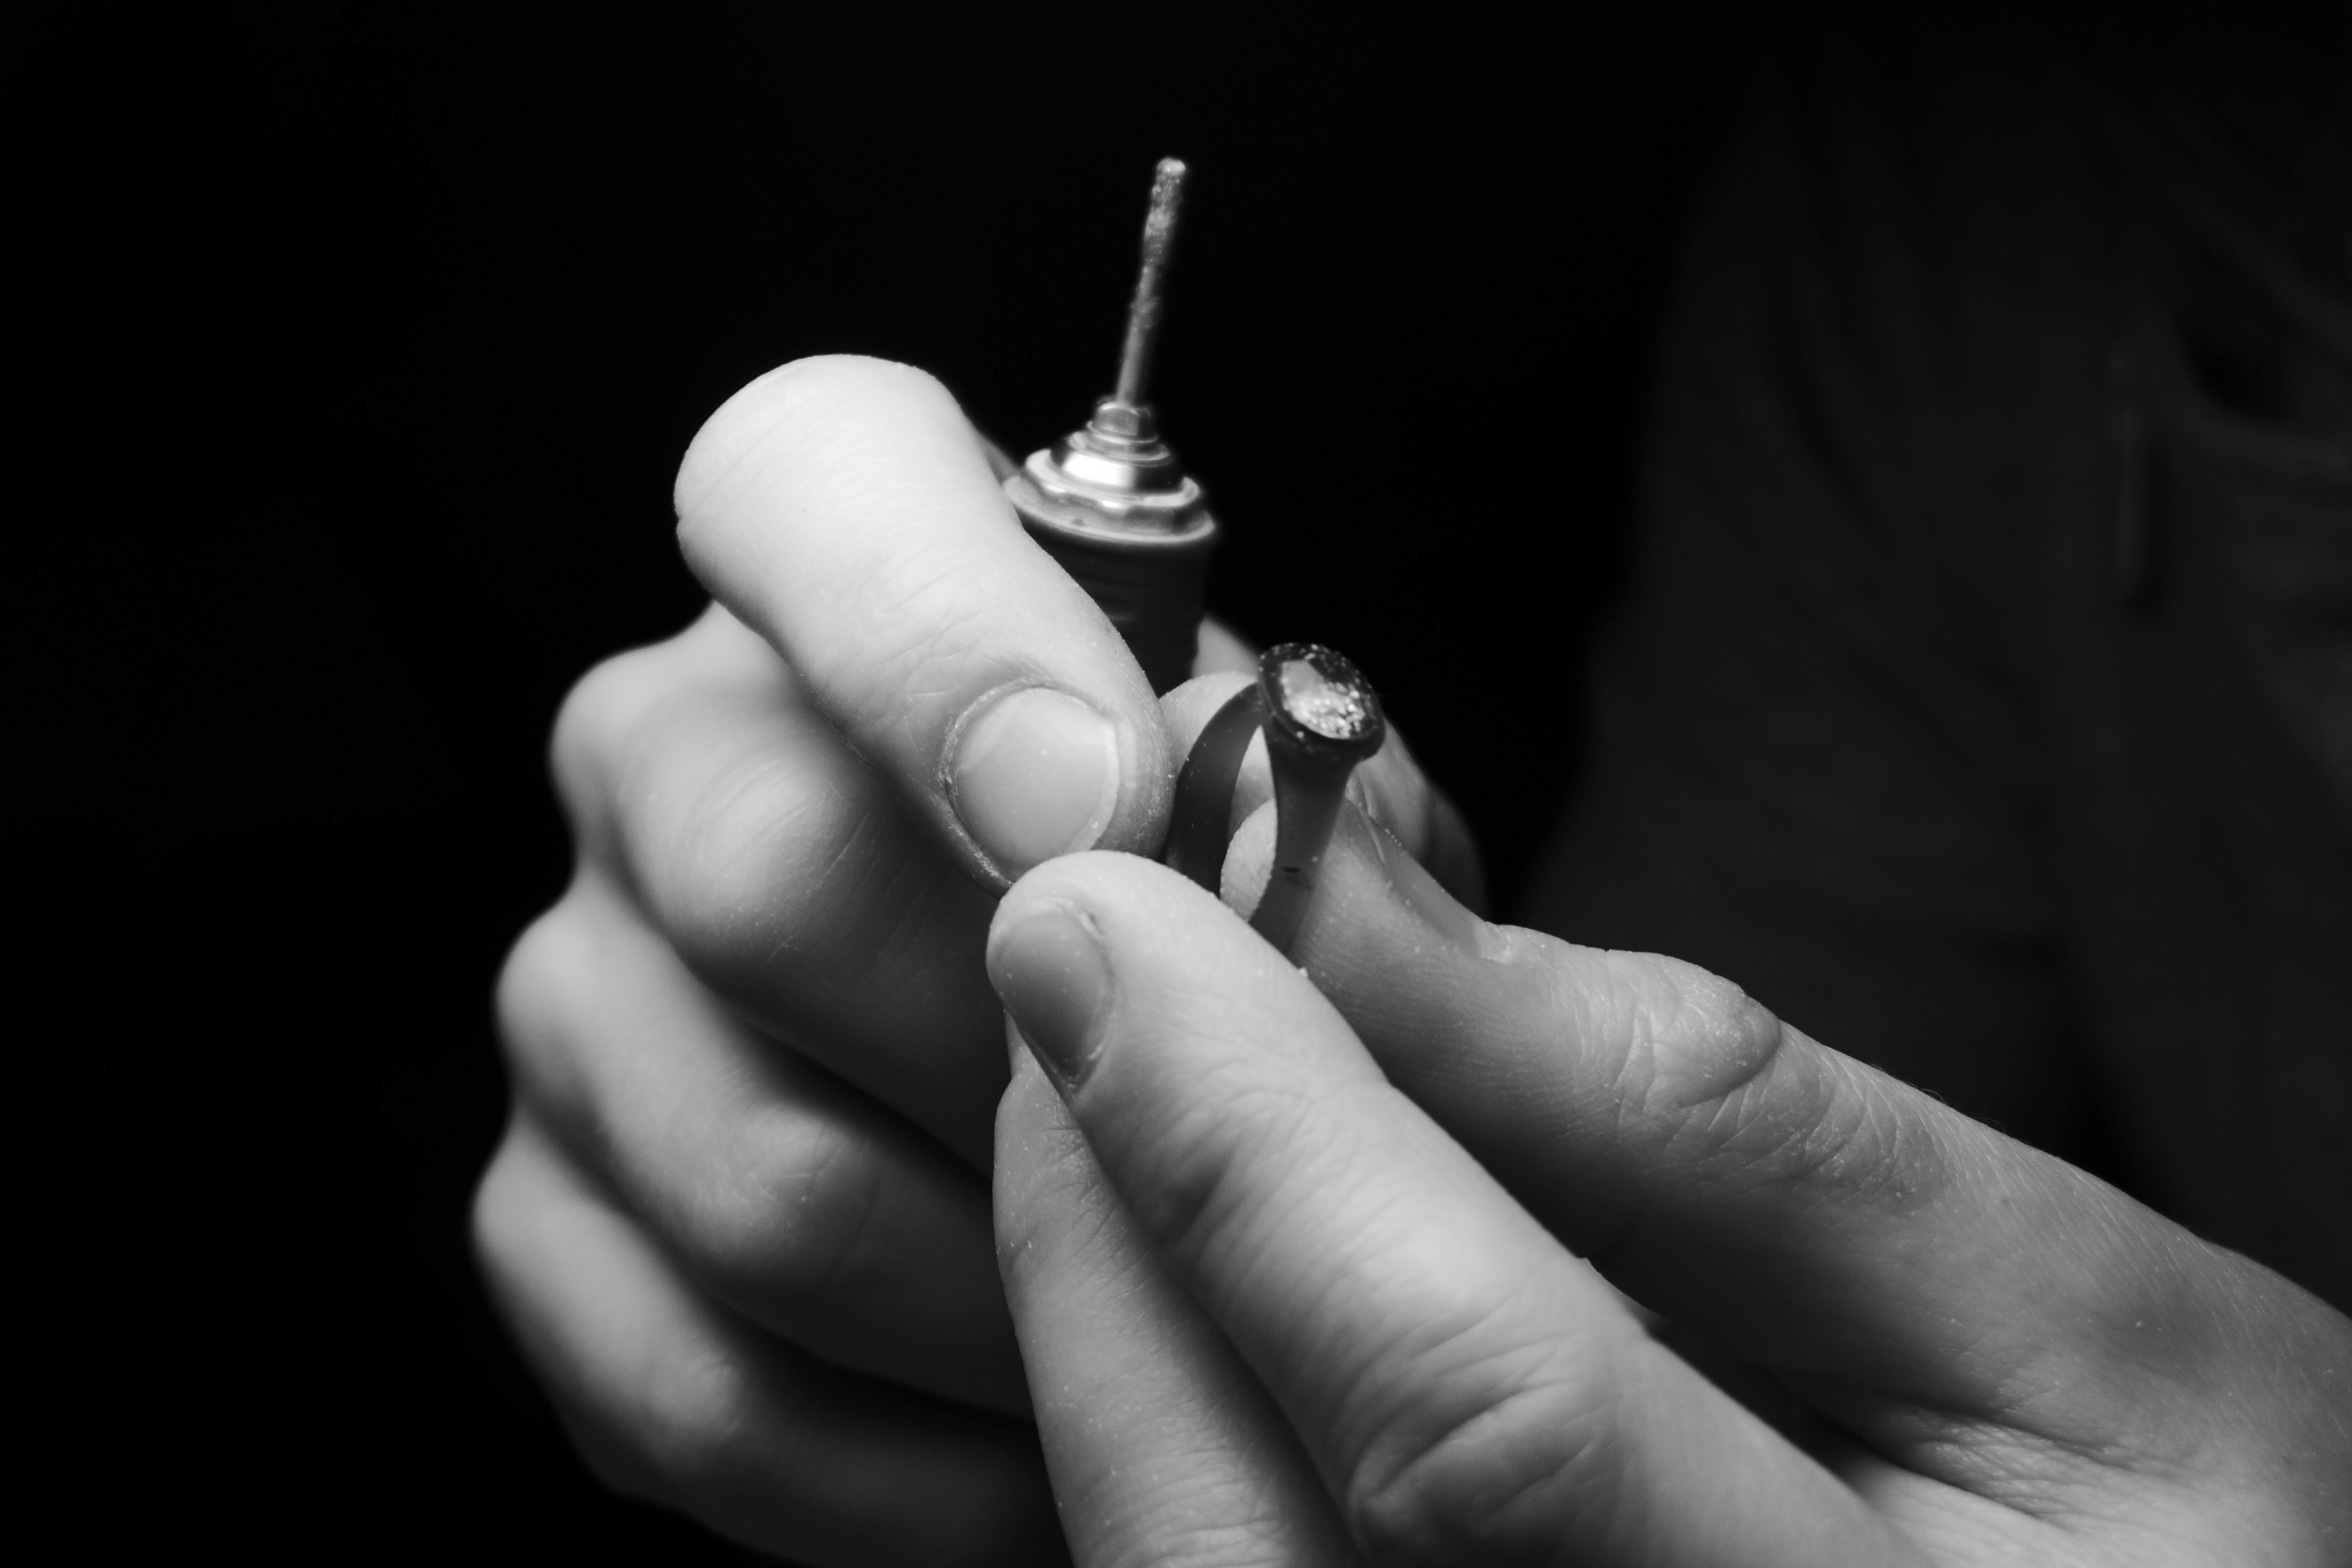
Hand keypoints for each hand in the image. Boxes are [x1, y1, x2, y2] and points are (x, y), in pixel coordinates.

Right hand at [471, 356, 1475, 1561]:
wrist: (1089, 1050)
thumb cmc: (1222, 892)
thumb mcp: (1320, 813)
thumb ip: (1322, 819)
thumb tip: (1287, 869)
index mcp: (836, 579)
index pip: (804, 486)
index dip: (945, 635)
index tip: (1114, 801)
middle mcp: (663, 764)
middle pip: (772, 885)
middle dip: (1035, 1056)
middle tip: (1209, 1143)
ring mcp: (580, 1002)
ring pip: (764, 1186)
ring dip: (1019, 1298)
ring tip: (1186, 1330)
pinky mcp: (551, 1230)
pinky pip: (711, 1392)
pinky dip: (920, 1463)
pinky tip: (1062, 1448)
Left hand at [988, 781, 2351, 1563]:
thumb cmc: (2215, 1542)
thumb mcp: (2077, 1314)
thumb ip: (1723, 1126)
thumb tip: (1369, 919)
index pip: (1477, 1412)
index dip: (1256, 1137)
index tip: (1112, 900)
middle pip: (1240, 1528)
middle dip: (1110, 1209)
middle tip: (1070, 957)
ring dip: (1093, 1296)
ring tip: (1110, 1072)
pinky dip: (1145, 1401)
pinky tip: (1178, 1249)